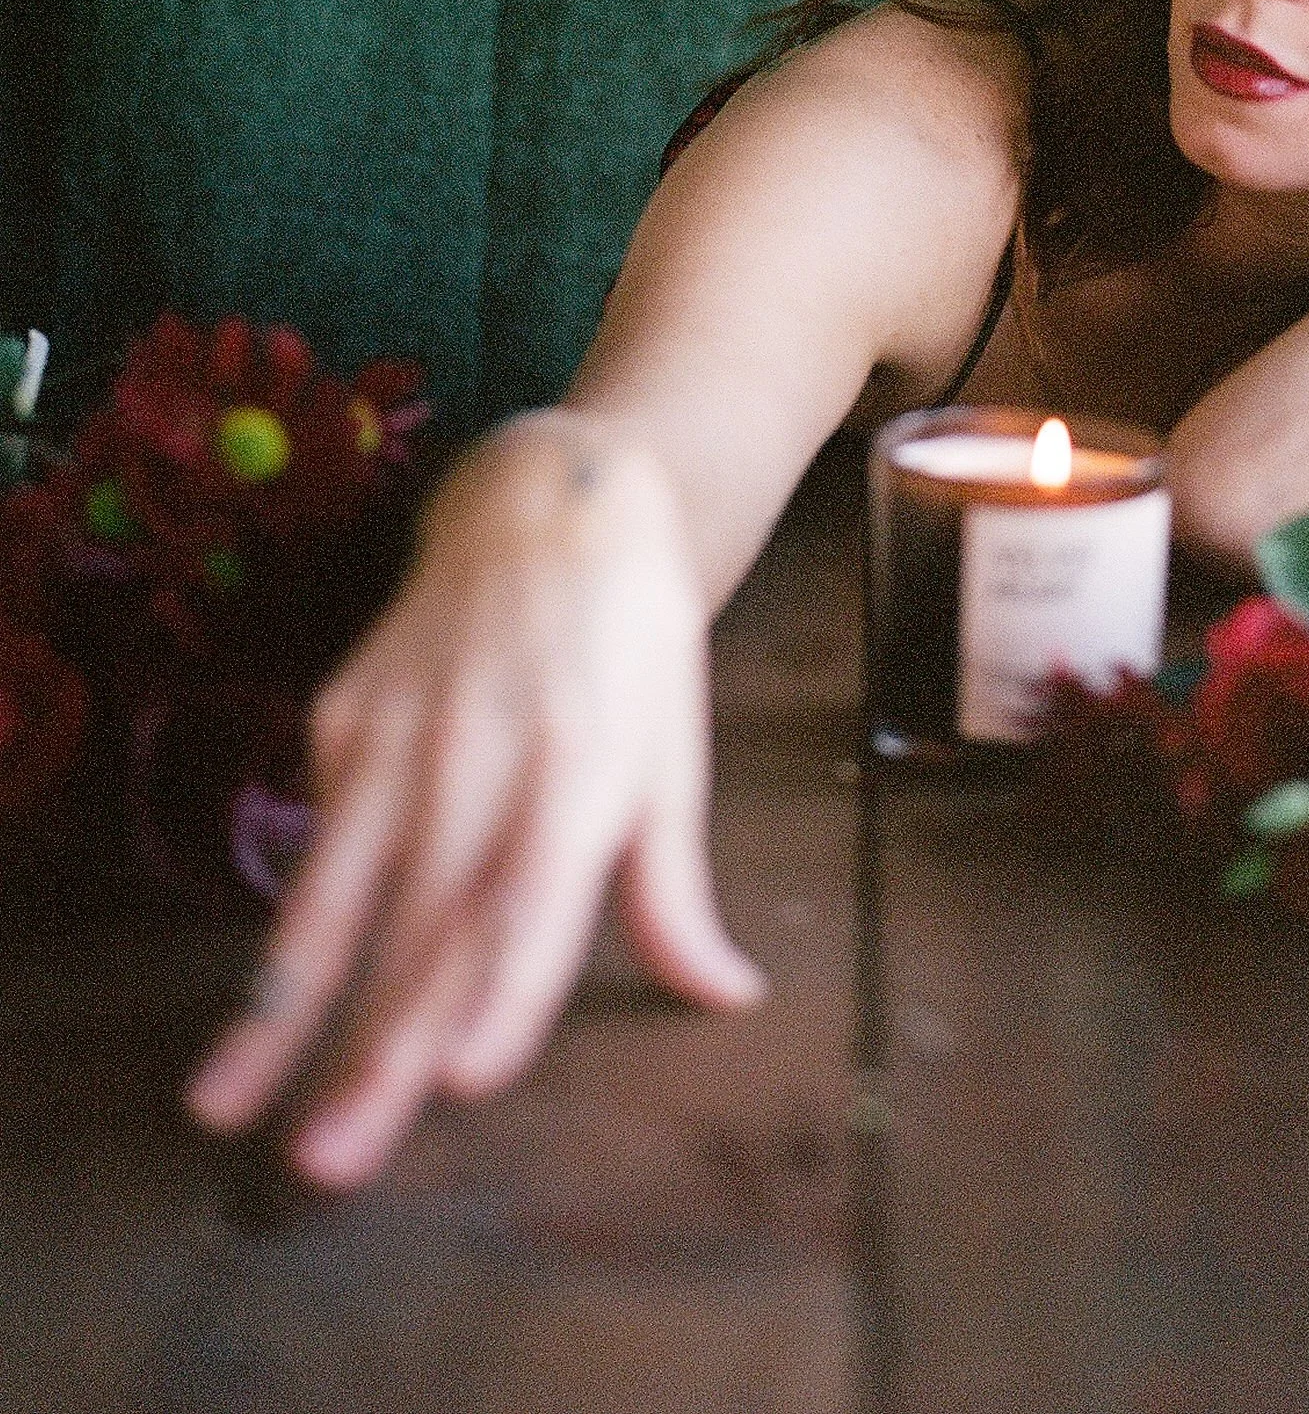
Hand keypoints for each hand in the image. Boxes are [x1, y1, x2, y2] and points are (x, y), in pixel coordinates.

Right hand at [183, 414, 764, 1188]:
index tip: (466, 1081)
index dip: (503, 990)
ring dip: (281, 1009)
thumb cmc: (629, 642)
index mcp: (583, 766)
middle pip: (422, 922)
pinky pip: (323, 834)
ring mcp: (400, 732)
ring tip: (229, 1102)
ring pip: (336, 892)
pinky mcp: (344, 715)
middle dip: (372, 1050)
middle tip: (328, 1161)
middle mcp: (484, 752)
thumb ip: (677, 886)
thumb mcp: (674, 754)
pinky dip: (299, 924)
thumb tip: (726, 995)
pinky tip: (274, 1004)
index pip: (536, 897)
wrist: (551, 499)